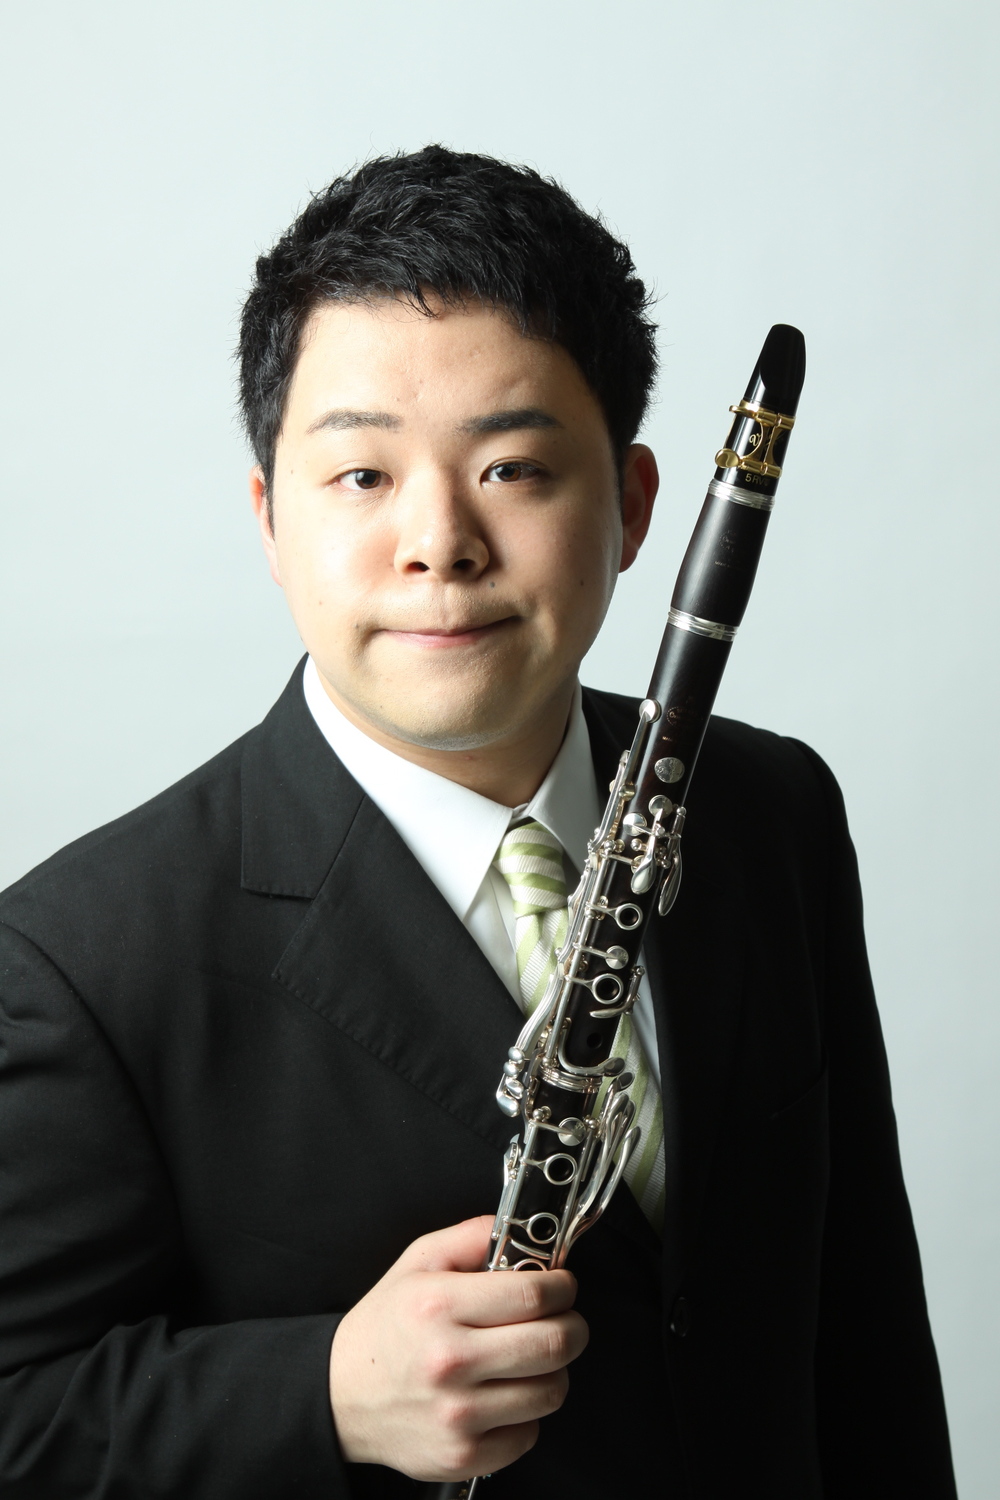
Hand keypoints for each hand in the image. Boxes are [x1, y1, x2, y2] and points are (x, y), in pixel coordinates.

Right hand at [328, 1214, 587, 1481]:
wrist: (341, 1396)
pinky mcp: (463, 1456)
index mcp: (439, 1306)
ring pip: (551, 1391)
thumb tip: (520, 1231)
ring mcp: (457, 1415)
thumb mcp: (417, 1262)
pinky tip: (502, 1396)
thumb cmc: (386, 1327)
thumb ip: (470, 1236)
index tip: (562, 1286)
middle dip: (573, 1326)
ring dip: (552, 1372)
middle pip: (554, 1344)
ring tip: (529, 1359)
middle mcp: (449, 1362)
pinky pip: (529, 1434)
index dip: (562, 1287)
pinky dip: (526, 1414)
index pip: (534, 1296)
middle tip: (564, 1320)